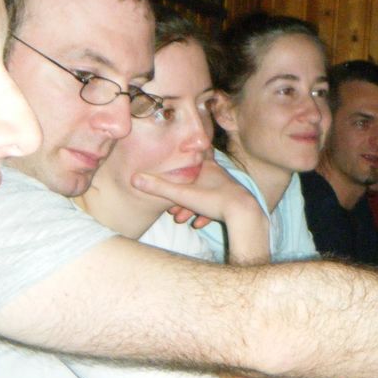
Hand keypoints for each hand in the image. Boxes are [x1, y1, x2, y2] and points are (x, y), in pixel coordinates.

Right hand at [134, 156, 263, 227]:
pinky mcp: (232, 202)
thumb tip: (134, 178)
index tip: (178, 153)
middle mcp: (218, 174)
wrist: (244, 213)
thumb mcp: (182, 194)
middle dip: (180, 195)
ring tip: (180, 219)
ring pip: (204, 196)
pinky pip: (215, 207)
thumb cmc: (214, 199)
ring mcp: (226, 188)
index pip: (195, 155)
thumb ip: (159, 188)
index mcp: (207, 167)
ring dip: (191, 207)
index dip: (185, 155)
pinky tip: (198, 224)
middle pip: (195, 182)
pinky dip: (205, 214)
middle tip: (170, 208)